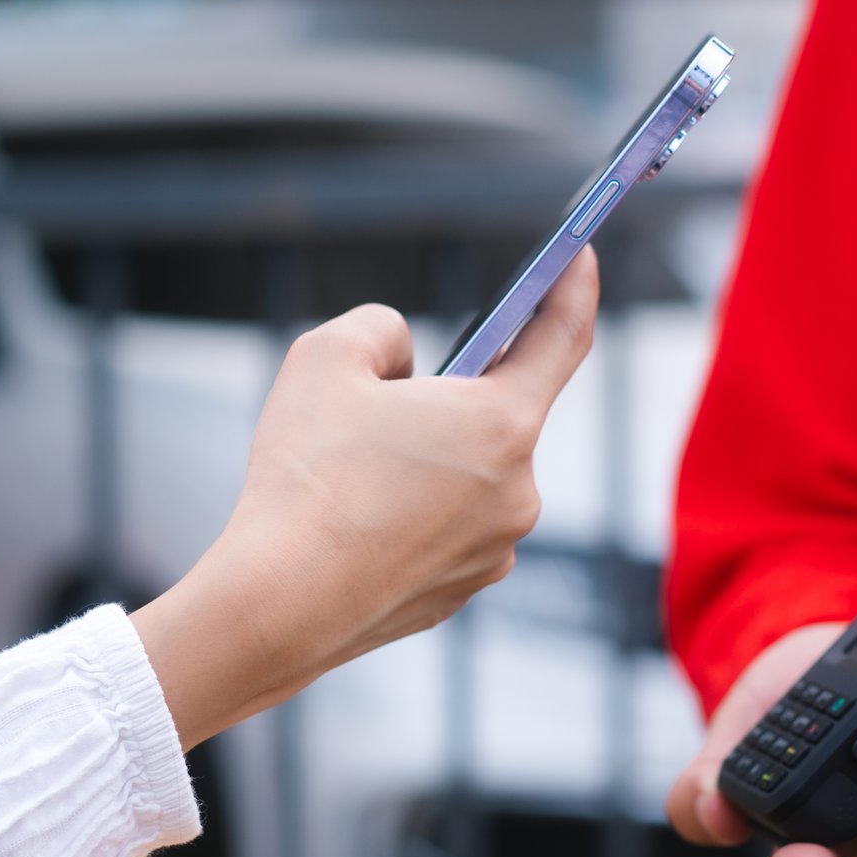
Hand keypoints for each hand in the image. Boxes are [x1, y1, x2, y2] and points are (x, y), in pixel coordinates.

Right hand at [133, 251, 597, 747]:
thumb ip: (381, 329)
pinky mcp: (462, 593)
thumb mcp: (326, 357)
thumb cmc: (306, 477)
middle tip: (391, 395)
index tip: (578, 251)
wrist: (277, 605)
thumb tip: (405, 361)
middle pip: (500, 416)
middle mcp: (520, 492)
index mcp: (502, 423)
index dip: (571, 285)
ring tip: (358, 470)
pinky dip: (415, 514)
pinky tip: (360, 518)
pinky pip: (448, 531)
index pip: (561, 336)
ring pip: (471, 479)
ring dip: (432, 459)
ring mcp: (495, 551)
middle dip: (453, 396)